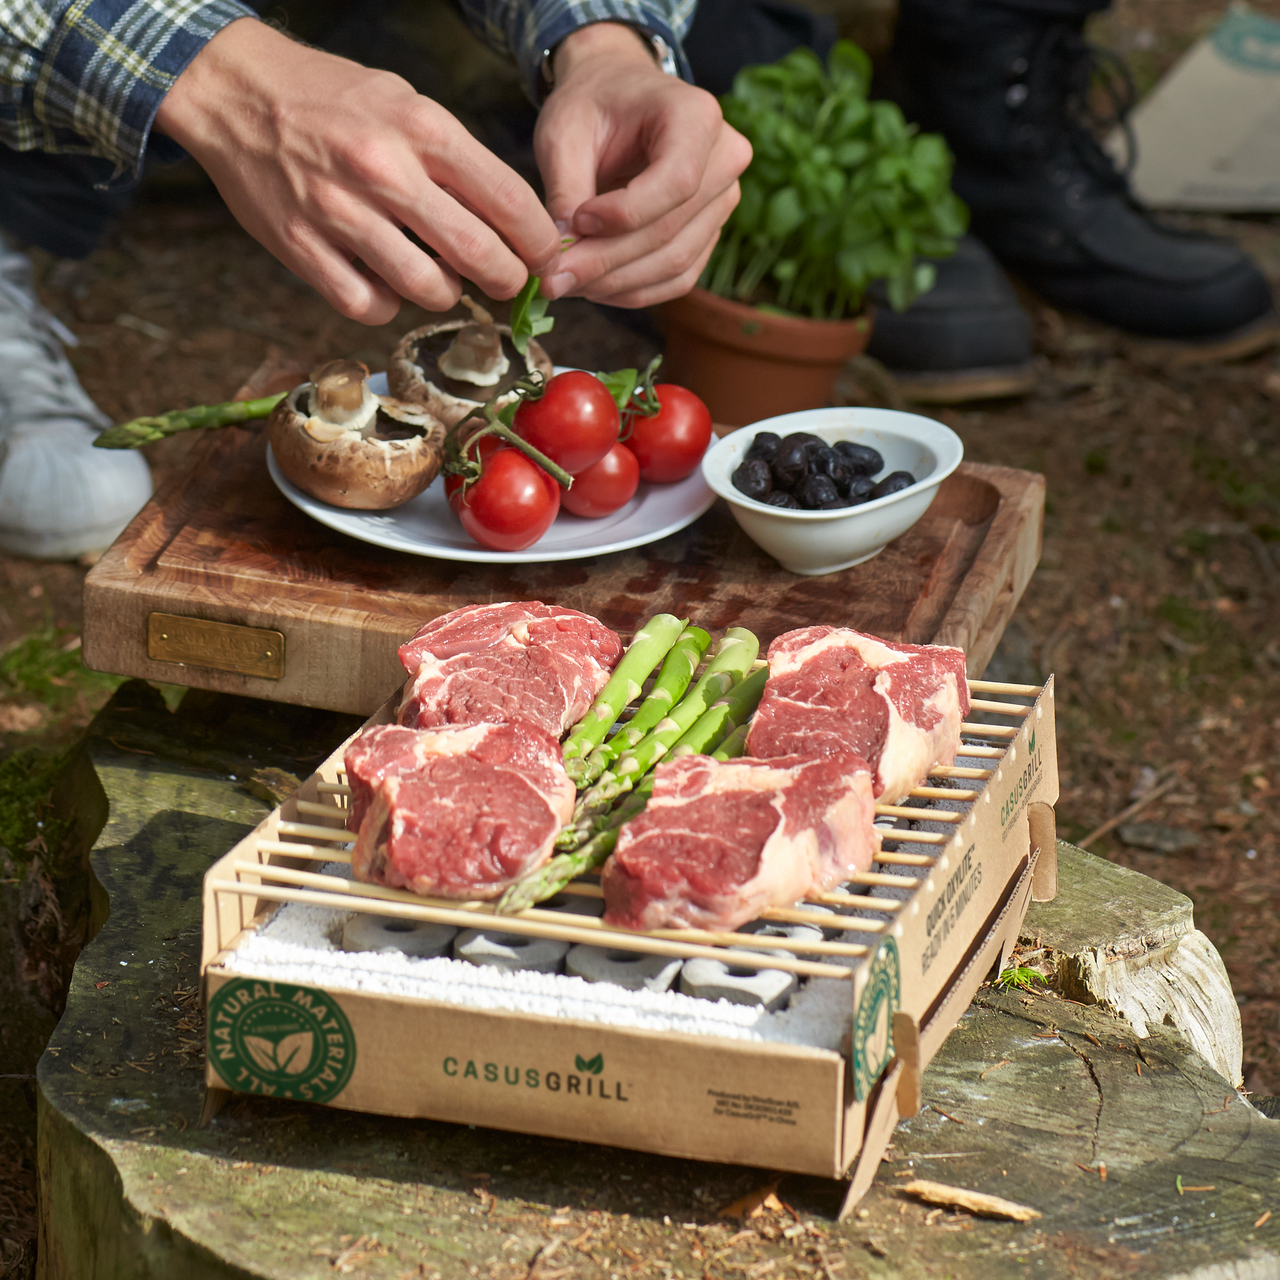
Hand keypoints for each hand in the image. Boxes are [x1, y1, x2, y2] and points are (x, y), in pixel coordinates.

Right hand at [155, 20, 561, 324]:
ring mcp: (339, 212)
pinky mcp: (301, 246)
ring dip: (445, 294)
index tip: (545, 258)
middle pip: (477, 253)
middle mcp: (384, 170)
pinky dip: (386, 305)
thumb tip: (511, 219)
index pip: (507, 200)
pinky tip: (386, 286)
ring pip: (427, 289)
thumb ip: (456, 158)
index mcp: (420, 127)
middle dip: (506, 279)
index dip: (538, 242)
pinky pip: (367, 305)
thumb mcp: (405, 101)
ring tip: (439, 277)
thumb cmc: (331, 98)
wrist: (234, 89)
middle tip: (506, 281)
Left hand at [535, 24, 751, 308]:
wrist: (615, 97)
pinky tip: (594, 287)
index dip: (624, 215)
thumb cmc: (591, 105)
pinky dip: (633, 291)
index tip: (575, 223)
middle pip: (671, 232)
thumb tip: (561, 254)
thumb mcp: (564, 133)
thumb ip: (564, 190)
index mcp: (697, 116)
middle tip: (554, 278)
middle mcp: (724, 160)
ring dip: (617, 283)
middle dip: (607, 262)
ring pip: (675, 264)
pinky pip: (677, 278)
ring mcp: (722, 201)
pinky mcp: (709, 234)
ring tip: (568, 282)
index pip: (676, 183)